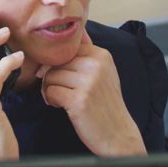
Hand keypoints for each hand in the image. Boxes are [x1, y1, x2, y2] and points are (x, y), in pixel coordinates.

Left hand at [39, 31, 145, 156]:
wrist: (118, 134)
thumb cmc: (105, 105)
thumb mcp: (103, 73)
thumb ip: (87, 54)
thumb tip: (74, 31)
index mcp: (102, 55)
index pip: (67, 48)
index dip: (59, 62)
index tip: (63, 76)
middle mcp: (96, 65)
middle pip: (56, 61)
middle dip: (52, 76)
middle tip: (60, 90)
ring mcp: (89, 82)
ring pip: (51, 75)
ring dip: (49, 89)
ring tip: (61, 99)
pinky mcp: (79, 99)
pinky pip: (50, 90)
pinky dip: (50, 99)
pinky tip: (60, 106)